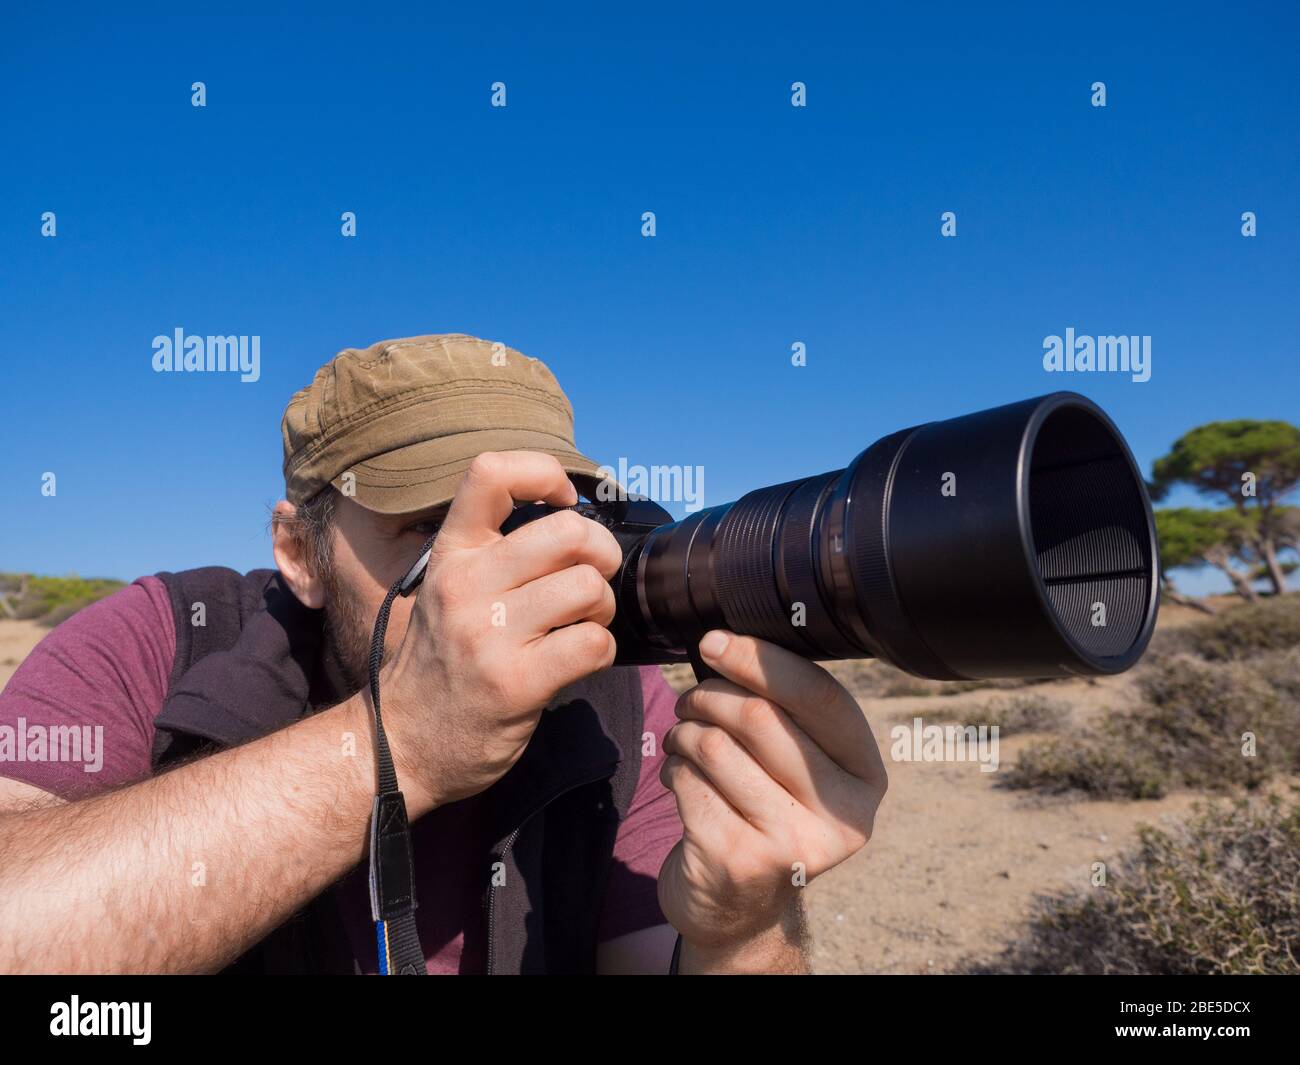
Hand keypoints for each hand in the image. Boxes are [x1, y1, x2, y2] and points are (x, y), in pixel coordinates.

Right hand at [381, 452, 621, 810]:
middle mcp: (466, 586)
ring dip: (602, 608)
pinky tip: (579, 659)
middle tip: (593, 577)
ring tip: (582, 624)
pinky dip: (602, 650)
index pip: (490, 473)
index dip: (543, 472)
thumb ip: (495, 553)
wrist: (402, 742)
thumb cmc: (441, 662)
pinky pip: (593, 643)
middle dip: (602, 553)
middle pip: (568, 532)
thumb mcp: (449, 590)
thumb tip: (573, 519)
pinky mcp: (516, 683)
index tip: (564, 500)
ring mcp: (489, 635)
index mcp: (451, 554)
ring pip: (589, 587)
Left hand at [658, 630, 887, 971]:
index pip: (821, 696)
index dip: (761, 660)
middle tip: (690, 700)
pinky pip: (688, 782)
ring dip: (685, 732)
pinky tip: (679, 779)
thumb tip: (728, 639)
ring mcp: (795, 843)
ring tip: (683, 740)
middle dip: (710, 695)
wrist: (739, 905)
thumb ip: (786, 710)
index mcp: (867, 775)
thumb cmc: (764, 809)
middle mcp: (845, 814)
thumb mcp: (797, 763)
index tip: (713, 641)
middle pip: (761, 717)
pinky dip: (673, 769)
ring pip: (716, 746)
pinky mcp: (741, 860)